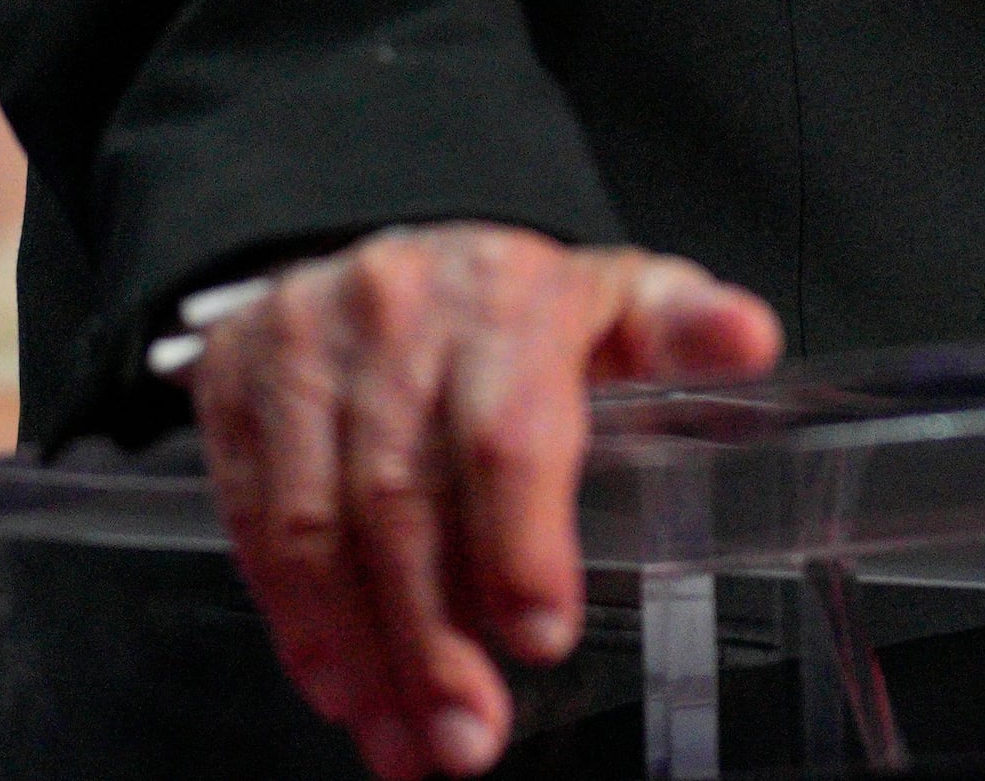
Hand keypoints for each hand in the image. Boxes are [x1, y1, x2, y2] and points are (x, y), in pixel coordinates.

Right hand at [191, 225, 781, 780]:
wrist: (405, 252)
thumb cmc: (527, 310)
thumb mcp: (623, 301)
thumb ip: (687, 329)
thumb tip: (749, 339)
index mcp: (509, 294)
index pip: (506, 432)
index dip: (520, 544)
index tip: (541, 638)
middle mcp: (397, 310)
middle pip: (402, 498)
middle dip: (432, 640)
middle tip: (467, 739)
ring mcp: (305, 342)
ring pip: (315, 523)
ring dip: (359, 651)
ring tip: (406, 741)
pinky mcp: (235, 378)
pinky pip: (254, 518)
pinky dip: (293, 617)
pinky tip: (339, 683)